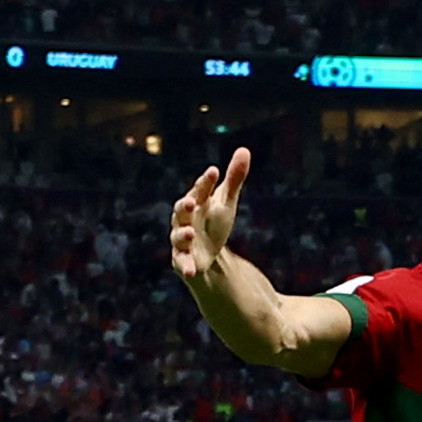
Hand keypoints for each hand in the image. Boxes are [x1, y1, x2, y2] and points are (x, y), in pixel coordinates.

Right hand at [168, 149, 252, 297]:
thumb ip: (234, 178)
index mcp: (195, 202)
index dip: (205, 181)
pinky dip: (185, 266)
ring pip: (177, 236)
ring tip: (190, 233)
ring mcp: (181, 240)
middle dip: (185, 206)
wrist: (210, 253)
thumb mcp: (227, 202)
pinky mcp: (182, 260)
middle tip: (192, 202)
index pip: (200, 189)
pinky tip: (190, 271)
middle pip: (181, 210)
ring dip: (182, 234)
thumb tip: (244, 150)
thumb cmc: (214, 221)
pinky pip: (181, 263)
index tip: (215, 171)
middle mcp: (184, 219)